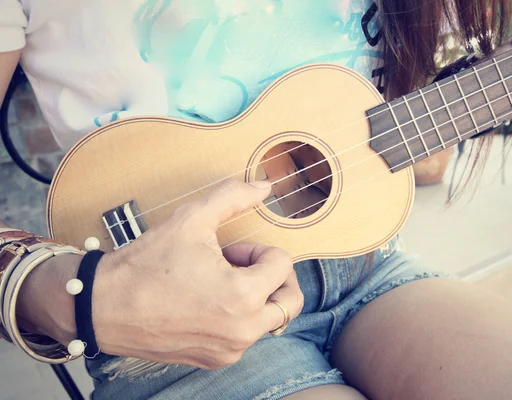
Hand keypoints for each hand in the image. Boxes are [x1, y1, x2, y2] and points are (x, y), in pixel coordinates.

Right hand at [88, 179, 303, 369]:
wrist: (103, 306)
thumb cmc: (146, 264)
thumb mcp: (192, 218)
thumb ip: (234, 197)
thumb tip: (265, 187)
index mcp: (243, 296)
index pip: (282, 265)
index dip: (258, 249)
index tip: (230, 250)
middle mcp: (243, 330)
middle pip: (290, 300)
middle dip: (272, 276)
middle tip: (241, 266)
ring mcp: (230, 350)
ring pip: (269, 318)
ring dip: (255, 295)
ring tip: (219, 281)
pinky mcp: (215, 360)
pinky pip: (245, 336)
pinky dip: (239, 316)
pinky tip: (207, 301)